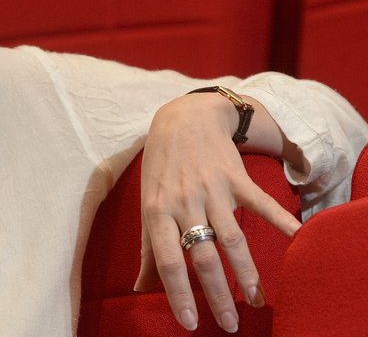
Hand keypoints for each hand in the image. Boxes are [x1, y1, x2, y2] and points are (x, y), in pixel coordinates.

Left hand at [135, 94, 301, 332]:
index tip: (189, 323)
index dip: (178, 292)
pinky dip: (280, 220)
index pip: (168, 259)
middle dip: (217, 294)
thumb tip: (139, 288)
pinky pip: (260, 203)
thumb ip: (147, 248)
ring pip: (232, 238)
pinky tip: (296, 239)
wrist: (182, 120)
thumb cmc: (160, 168)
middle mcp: (184, 203)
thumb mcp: (147, 203)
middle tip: (230, 324)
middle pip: (203, 255)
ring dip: (246, 271)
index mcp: (157, 211)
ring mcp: (212, 190)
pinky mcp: (235, 178)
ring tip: (255, 300)